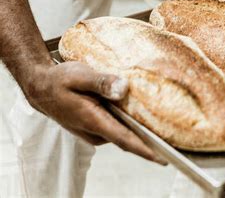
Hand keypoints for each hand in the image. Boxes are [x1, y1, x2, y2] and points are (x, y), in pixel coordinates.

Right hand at [26, 61, 165, 163]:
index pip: (124, 139)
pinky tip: (137, 109)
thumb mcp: (81, 75)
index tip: (164, 156)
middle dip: (150, 140)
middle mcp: (94, 131)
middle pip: (127, 139)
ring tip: (162, 118)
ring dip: (138, 128)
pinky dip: (127, 122)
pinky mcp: (94, 127)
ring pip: (122, 132)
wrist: (41, 88)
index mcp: (93, 120)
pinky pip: (115, 127)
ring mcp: (94, 131)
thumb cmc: (60, 80)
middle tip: (175, 136)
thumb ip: (102, 82)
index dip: (145, 149)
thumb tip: (123, 88)